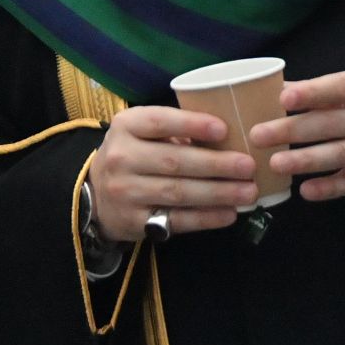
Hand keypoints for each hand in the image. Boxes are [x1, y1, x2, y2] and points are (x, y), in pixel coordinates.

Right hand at [89, 106, 257, 242]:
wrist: (96, 196)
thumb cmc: (133, 155)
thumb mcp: (142, 133)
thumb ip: (175, 131)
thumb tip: (228, 137)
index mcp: (126, 126)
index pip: (160, 122)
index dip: (192, 125)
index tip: (224, 129)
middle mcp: (121, 157)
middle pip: (174, 161)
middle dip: (216, 164)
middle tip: (248, 166)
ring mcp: (125, 192)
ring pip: (178, 192)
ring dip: (218, 193)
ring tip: (248, 191)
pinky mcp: (134, 222)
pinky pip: (176, 220)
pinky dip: (205, 218)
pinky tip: (229, 213)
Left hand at [248, 68, 344, 201]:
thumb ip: (336, 87)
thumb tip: (286, 88)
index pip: (342, 88)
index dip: (313, 92)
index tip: (284, 97)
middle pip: (331, 124)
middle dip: (292, 130)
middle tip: (259, 135)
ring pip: (339, 155)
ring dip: (305, 161)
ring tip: (275, 164)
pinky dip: (331, 189)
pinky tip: (306, 191)